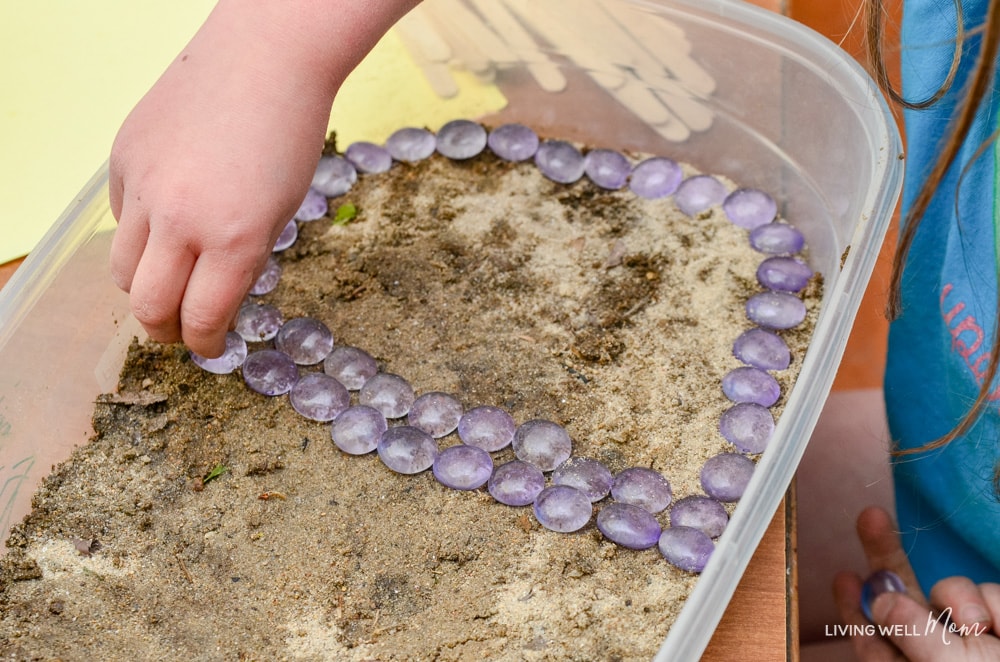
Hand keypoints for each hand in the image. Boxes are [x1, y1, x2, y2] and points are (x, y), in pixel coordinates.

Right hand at [109, 0, 420, 357]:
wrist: (263, 60)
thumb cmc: (288, 136)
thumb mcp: (281, 212)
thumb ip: (245, 260)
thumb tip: (215, 299)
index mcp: (234, 238)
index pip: (203, 317)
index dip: (206, 343)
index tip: (211, 348)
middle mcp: (180, 219)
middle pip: (148, 306)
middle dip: (163, 332)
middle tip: (178, 332)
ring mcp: (143, 187)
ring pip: (122, 268)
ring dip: (144, 288)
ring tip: (168, 284)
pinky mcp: (122, 158)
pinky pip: (119, 217)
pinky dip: (139, 234)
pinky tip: (166, 222)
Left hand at [833, 506, 999, 660]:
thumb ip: (911, 629)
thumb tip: (878, 595)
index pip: (870, 635)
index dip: (854, 604)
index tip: (843, 575)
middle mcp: (934, 652)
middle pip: (900, 596)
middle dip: (886, 555)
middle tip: (871, 516)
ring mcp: (971, 639)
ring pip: (950, 588)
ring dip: (961, 598)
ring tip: (982, 633)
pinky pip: (991, 593)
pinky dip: (998, 606)